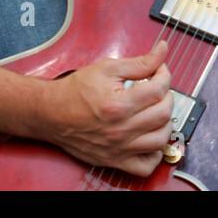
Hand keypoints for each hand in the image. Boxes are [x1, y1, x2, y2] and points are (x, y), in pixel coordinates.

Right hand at [37, 40, 174, 176]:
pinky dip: (155, 155)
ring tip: (157, 111)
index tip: (159, 71)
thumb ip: (139, 62)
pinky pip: (145, 167)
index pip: (159, 89)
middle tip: (158, 89)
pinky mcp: (114, 160)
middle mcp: (121, 129)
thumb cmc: (75, 91)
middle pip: (163, 114)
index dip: (164, 75)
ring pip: (160, 140)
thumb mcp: (107, 68)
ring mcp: (119, 148)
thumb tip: (162, 51)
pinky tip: (151, 138)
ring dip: (165, 123)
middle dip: (167, 96)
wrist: (50, 113)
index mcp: (119, 105)